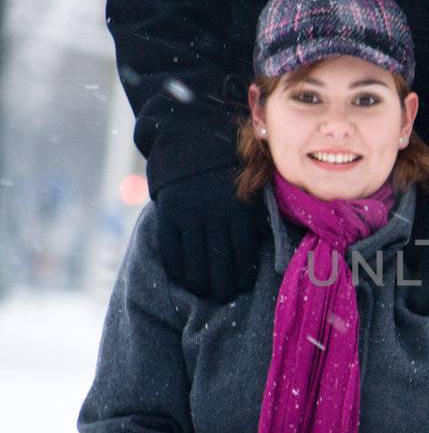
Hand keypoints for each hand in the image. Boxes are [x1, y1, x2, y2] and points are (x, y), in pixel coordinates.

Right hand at [156, 166, 267, 300]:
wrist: (189, 136)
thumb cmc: (224, 166)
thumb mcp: (244, 185)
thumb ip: (249, 215)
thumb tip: (255, 252)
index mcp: (239, 207)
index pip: (243, 252)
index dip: (242, 275)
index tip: (242, 287)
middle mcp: (215, 213)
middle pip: (220, 262)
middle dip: (223, 286)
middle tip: (224, 297)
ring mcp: (189, 213)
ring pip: (196, 262)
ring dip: (201, 284)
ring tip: (205, 292)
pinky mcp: (168, 213)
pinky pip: (171, 251)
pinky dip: (177, 270)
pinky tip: (183, 280)